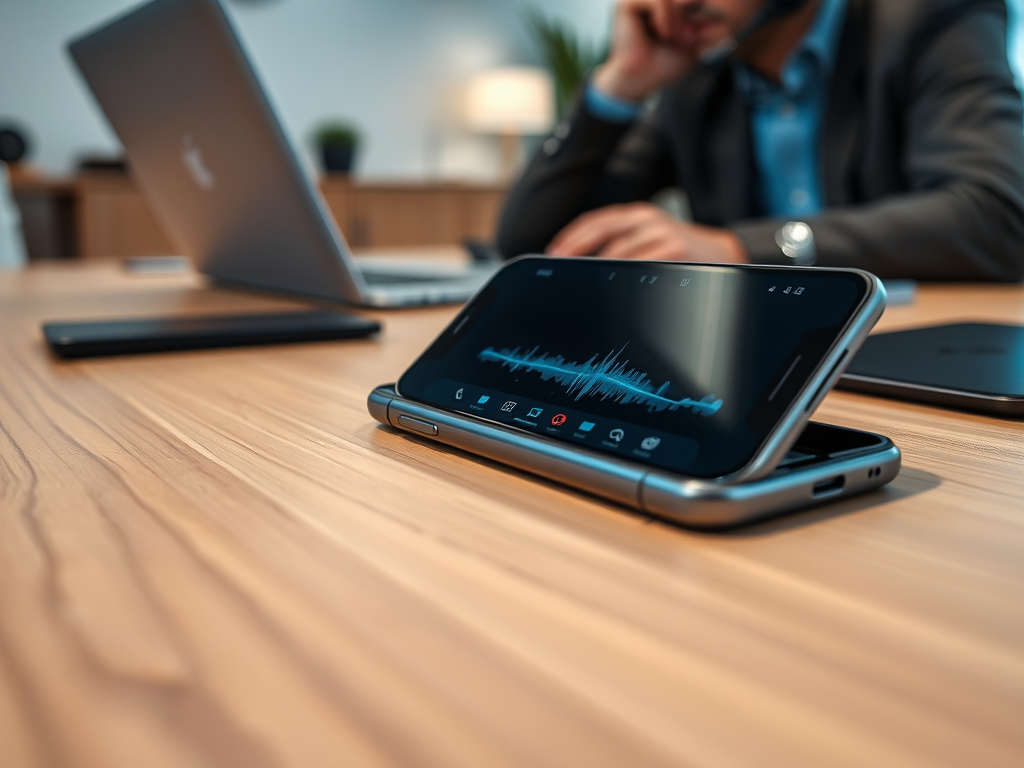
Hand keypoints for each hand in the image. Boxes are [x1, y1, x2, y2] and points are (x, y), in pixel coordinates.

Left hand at [545, 203, 747, 263]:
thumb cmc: (680, 251)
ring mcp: (662, 232)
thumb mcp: (650, 239)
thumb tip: (585, 263)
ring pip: (619, 248)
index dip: (572, 235)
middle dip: (576, 246)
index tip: (554, 251)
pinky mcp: (675, 249)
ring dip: (596, 264)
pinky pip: (641, 262)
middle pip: (602, 229)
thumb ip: (622, 244)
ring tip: (581, 277)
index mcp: (637, 215)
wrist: (724, 252)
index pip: (596, 220)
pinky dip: (623, 271)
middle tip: (559, 262)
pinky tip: (611, 282)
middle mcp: (647, 218)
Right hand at [593, 0, 702, 101]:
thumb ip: (704, 25)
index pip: (691, 1)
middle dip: (688, 18)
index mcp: (662, 8)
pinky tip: (662, 33)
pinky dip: (666, 16)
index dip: (700, 11)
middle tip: (685, 41)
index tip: (693, 39)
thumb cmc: (662, 66)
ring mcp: (638, 0)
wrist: (640, 80)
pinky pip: (659, 0)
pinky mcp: (627, 4)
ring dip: (678, 19)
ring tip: (671, 39)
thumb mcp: (692, 43)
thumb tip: (720, 14)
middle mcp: (649, 1)